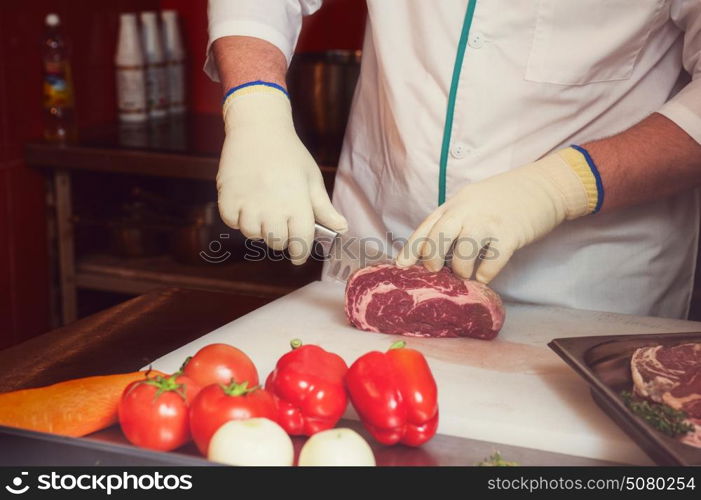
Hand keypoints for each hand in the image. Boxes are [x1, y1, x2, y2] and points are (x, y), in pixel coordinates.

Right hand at [217, 87, 346, 264]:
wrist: (258, 129)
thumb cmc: (290, 155)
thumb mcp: (311, 179)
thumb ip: (324, 208)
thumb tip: (342, 229)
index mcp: (297, 202)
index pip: (300, 241)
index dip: (300, 252)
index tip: (298, 255)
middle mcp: (272, 205)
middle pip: (276, 242)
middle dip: (280, 239)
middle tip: (280, 227)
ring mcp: (248, 202)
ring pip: (252, 234)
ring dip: (258, 229)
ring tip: (263, 212)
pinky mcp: (228, 196)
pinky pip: (232, 222)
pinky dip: (238, 219)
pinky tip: (246, 206)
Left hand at [396, 149, 597, 281]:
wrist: (544, 185)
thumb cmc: (505, 196)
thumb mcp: (472, 201)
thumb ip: (453, 219)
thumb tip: (433, 249)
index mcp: (455, 203)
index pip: (427, 227)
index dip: (412, 249)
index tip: (401, 266)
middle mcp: (468, 211)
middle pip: (439, 237)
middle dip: (433, 260)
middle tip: (436, 272)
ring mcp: (489, 223)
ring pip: (464, 253)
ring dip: (461, 270)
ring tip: (464, 276)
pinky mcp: (511, 235)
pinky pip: (492, 262)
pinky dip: (484, 275)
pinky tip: (483, 277)